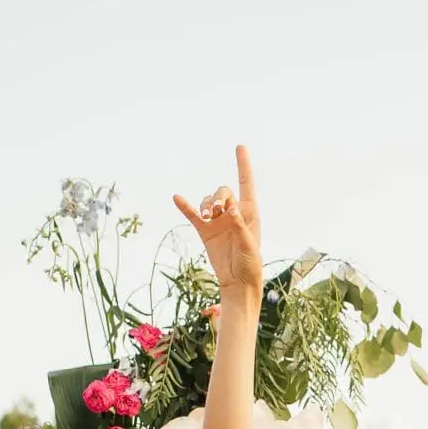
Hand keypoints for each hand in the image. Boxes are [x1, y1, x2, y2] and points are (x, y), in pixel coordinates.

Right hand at [173, 145, 262, 296]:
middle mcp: (233, 212)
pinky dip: (185, 207)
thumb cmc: (250, 263)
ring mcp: (217, 220)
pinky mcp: (205, 230)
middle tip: (216, 210)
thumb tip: (231, 208)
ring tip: (207, 217)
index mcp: (249, 212)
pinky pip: (193, 214)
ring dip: (206, 205)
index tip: (240, 147)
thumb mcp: (249, 245)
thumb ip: (240, 225)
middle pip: (222, 192)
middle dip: (218, 196)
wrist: (237, 281)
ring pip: (208, 201)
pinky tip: (177, 198)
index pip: (246, 183)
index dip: (243, 165)